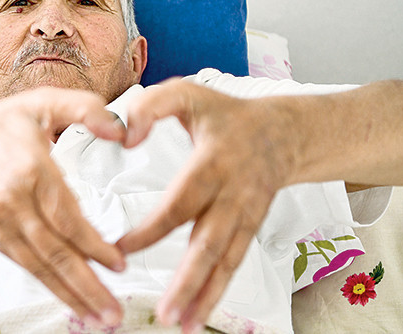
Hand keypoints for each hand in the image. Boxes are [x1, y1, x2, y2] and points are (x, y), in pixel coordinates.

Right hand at [0, 87, 127, 326]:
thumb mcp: (42, 104)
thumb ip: (85, 109)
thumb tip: (119, 130)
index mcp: (31, 169)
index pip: (67, 217)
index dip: (93, 245)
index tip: (117, 263)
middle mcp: (14, 201)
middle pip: (55, 251)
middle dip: (87, 285)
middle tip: (112, 312)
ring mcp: (1, 222)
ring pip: (40, 266)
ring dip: (70, 294)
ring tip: (97, 317)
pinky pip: (26, 265)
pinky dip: (50, 286)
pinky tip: (70, 300)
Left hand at [116, 79, 297, 331]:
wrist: (282, 133)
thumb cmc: (225, 114)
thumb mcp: (188, 93)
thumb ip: (152, 106)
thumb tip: (126, 138)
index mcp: (213, 162)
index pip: (179, 202)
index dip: (152, 229)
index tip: (120, 249)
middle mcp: (233, 194)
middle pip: (209, 243)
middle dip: (188, 280)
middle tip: (164, 312)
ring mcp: (245, 215)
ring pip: (225, 261)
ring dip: (205, 295)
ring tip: (183, 325)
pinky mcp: (250, 228)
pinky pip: (233, 263)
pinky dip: (217, 291)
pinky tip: (198, 315)